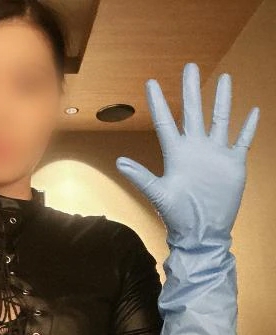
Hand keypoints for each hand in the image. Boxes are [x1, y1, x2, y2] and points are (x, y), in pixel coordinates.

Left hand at [115, 63, 258, 248]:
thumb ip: (140, 177)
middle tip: (189, 66)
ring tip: (224, 78)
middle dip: (191, 89)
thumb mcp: (158, 194)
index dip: (158, 102)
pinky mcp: (233, 163)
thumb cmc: (177, 214)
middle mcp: (195, 148)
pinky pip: (242, 140)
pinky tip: (252, 110)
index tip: (151, 82)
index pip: (165, 122)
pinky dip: (247, 126)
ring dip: (221, 99)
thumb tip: (119, 162)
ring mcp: (215, 154)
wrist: (202, 230)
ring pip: (220, 119)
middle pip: (193, 112)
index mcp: (176, 153)